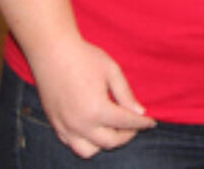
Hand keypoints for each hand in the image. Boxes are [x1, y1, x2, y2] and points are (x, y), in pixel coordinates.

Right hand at [30, 38, 156, 157]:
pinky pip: (72, 144)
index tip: (151, 122)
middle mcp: (81, 124)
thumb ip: (126, 94)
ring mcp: (65, 127)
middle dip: (126, 135)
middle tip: (134, 125)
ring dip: (104, 143)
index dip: (142, 123)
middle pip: (110, 142)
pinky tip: (94, 127)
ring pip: (89, 151)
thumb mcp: (112, 71)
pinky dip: (86, 141)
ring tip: (113, 128)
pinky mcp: (55, 125)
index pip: (126, 123)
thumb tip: (139, 112)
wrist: (53, 52)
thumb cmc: (85, 58)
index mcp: (97, 109)